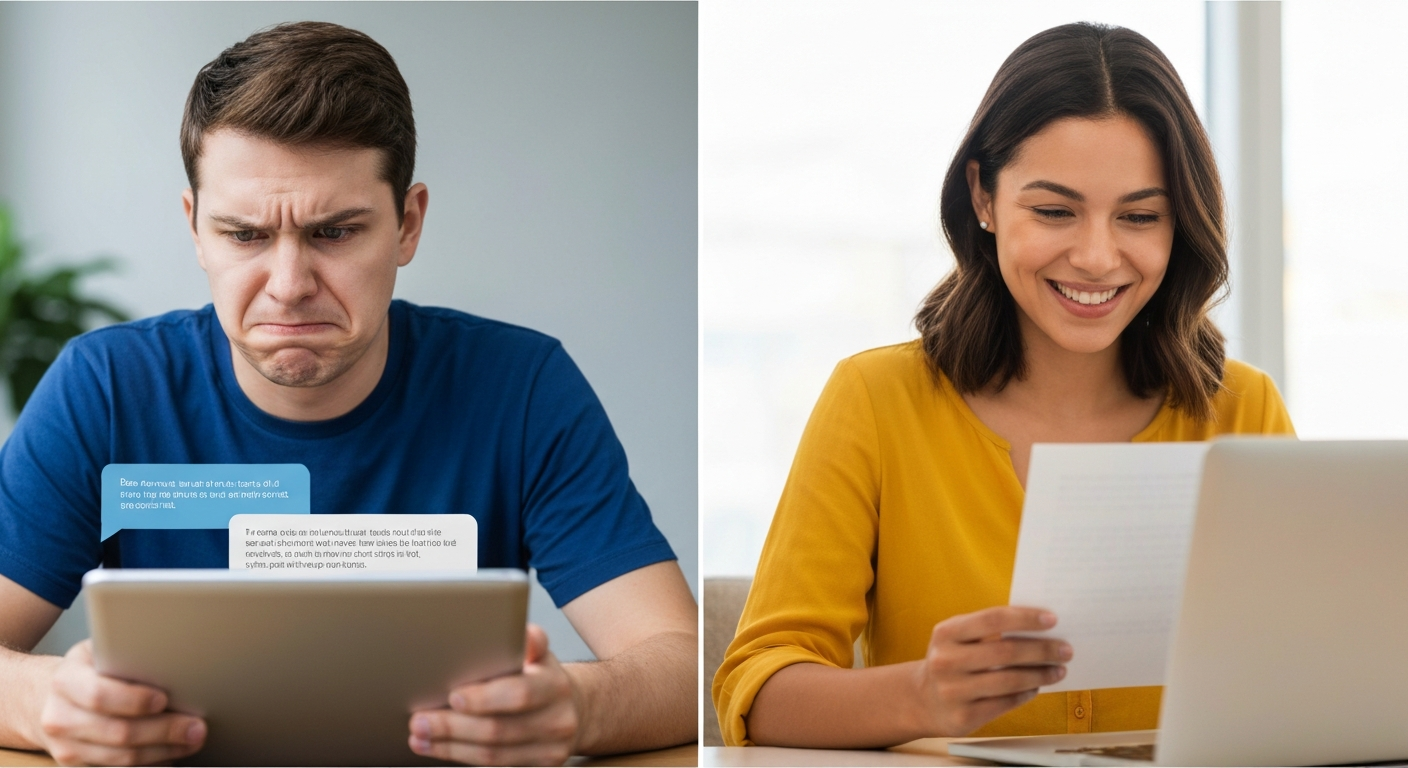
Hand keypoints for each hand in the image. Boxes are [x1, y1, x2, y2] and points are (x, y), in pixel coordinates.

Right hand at [38, 640, 205, 765]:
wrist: (45, 698)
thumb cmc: (86, 671)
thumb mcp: (98, 651)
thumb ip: (125, 654)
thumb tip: (172, 659)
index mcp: (66, 680)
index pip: (99, 695)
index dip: (134, 700)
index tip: (165, 699)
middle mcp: (59, 717)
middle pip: (118, 732)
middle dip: (164, 731)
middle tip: (196, 727)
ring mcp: (65, 746)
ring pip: (121, 758)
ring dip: (163, 751)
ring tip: (192, 740)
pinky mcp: (74, 766)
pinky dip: (150, 764)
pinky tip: (170, 754)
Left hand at [409, 624, 577, 765]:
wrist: (571, 711)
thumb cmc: (542, 678)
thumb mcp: (540, 654)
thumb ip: (528, 642)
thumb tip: (517, 631)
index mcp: (555, 686)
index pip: (518, 694)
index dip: (483, 698)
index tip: (452, 695)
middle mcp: (558, 720)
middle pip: (498, 730)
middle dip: (452, 726)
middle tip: (419, 720)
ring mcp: (550, 750)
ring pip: (492, 755)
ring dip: (450, 746)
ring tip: (420, 736)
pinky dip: (461, 758)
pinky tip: (439, 748)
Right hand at [912, 606, 1070, 736]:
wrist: (923, 699)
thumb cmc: (953, 660)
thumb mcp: (959, 638)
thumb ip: (989, 629)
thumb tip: (1040, 627)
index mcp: (946, 633)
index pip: (992, 619)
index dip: (1024, 618)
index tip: (1052, 619)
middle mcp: (946, 661)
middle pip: (1005, 652)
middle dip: (1041, 650)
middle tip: (1065, 649)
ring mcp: (953, 691)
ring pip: (1009, 680)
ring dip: (1040, 674)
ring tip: (1058, 670)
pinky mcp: (963, 716)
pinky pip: (1005, 703)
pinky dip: (1026, 693)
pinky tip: (1036, 686)